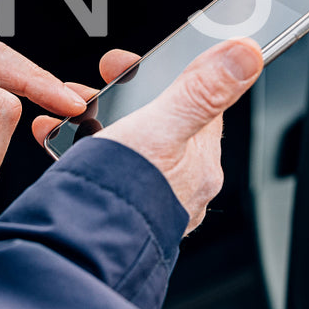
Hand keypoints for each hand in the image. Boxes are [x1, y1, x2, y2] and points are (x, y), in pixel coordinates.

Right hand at [32, 39, 263, 232]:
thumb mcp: (162, 126)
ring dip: (96, 123)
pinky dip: (78, 153)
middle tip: (92, 89)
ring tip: (69, 117)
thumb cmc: (124, 195)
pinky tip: (60, 146)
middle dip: (123, 98)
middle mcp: (180, 184)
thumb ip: (203, 89)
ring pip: (126, 145)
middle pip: (158, 121)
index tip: (135, 61)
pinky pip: (100, 170)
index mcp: (200, 161)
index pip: (198, 101)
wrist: (79, 254)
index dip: (169, 72)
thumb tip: (248, 54)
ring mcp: (147, 198)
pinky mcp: (115, 210)